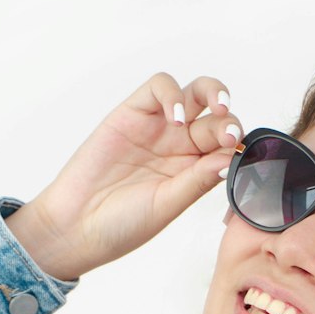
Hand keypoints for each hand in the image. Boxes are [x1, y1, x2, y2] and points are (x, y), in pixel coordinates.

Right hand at [8, 72, 241, 280]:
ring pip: (194, 94)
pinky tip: (174, 117)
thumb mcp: (167, 205)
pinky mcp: (132, 113)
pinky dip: (172, 94)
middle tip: (229, 132)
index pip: (226, 147)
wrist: (76, 226)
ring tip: (217, 110)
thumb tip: (230, 158)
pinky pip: (159, 87)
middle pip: (216, 117)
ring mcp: (157, 128)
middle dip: (229, 120)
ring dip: (212, 94)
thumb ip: (197, 180)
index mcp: (194, 171)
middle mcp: (180, 146)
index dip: (237, 146)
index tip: (238, 155)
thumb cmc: (121, 224)